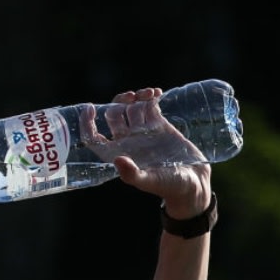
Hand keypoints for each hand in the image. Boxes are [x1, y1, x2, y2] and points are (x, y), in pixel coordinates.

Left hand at [80, 87, 210, 212]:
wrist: (192, 184)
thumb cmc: (169, 186)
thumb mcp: (150, 181)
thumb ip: (132, 174)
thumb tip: (117, 160)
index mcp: (118, 154)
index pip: (94, 138)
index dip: (87, 123)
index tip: (91, 108)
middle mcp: (128, 142)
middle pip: (114, 115)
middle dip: (119, 103)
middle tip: (132, 97)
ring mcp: (144, 132)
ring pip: (132, 108)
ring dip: (137, 97)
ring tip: (150, 94)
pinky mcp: (160, 126)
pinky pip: (150, 106)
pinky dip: (151, 97)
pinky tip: (157, 93)